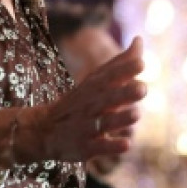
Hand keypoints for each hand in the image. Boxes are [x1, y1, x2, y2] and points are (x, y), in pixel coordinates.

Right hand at [20, 37, 145, 163]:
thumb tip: (140, 40)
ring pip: (103, 122)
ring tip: (136, 115)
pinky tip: (126, 144)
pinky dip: (111, 146)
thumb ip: (120, 63)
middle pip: (107, 98)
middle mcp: (89, 105)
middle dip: (124, 94)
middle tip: (143, 88)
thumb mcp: (95, 81)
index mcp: (93, 88)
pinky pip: (98, 147)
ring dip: (119, 119)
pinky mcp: (84, 148)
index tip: (142, 63)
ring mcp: (85, 127)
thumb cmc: (79, 102)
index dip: (124, 70)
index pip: (108, 76)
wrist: (43, 129)